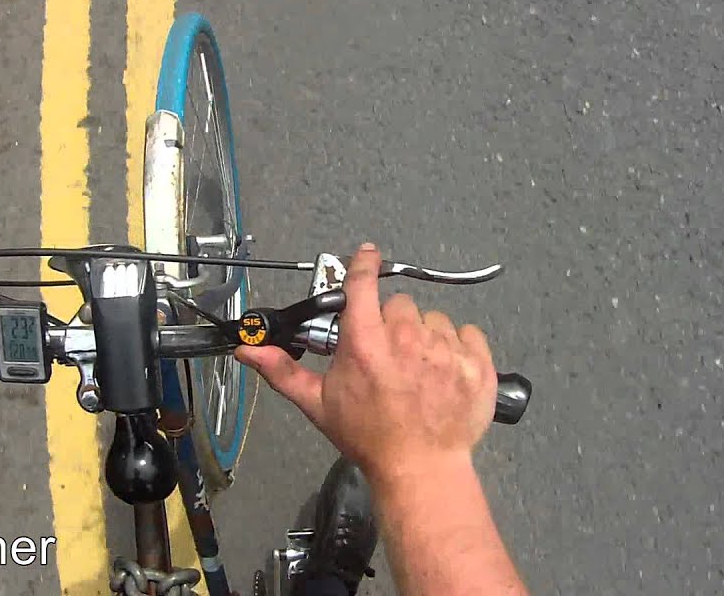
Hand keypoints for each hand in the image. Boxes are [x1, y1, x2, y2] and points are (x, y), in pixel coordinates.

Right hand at [235, 243, 497, 485]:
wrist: (420, 469)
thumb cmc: (368, 437)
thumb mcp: (319, 404)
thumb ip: (283, 371)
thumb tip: (248, 349)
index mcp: (366, 342)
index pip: (363, 284)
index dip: (364, 264)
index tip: (368, 254)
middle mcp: (407, 338)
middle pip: (400, 305)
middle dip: (393, 324)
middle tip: (388, 355)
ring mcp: (445, 349)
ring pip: (434, 320)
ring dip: (426, 337)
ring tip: (418, 371)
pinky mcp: (476, 363)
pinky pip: (467, 334)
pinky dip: (458, 348)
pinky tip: (445, 373)